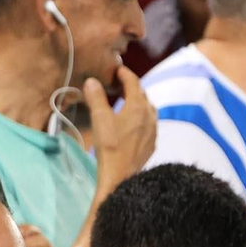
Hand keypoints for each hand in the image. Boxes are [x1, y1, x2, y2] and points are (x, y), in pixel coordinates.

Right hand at [86, 65, 156, 196]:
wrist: (121, 176)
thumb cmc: (110, 146)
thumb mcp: (99, 119)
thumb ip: (96, 98)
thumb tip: (92, 81)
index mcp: (138, 106)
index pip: (134, 82)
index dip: (125, 74)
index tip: (117, 70)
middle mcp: (150, 115)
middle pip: (142, 94)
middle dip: (132, 87)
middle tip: (120, 85)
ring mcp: (153, 130)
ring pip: (148, 109)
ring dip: (138, 102)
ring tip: (127, 103)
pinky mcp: (152, 143)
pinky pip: (149, 124)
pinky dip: (141, 118)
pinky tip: (133, 124)